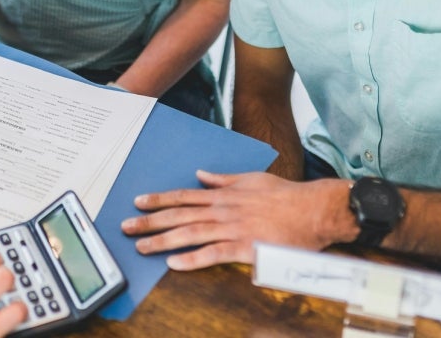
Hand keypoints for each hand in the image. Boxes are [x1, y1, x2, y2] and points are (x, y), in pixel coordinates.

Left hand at [120, 170, 353, 269]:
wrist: (314, 209)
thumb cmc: (286, 196)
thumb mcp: (251, 179)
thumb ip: (224, 180)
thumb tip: (202, 174)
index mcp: (223, 195)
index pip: (183, 196)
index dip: (159, 199)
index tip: (138, 202)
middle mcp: (223, 210)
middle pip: (179, 215)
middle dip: (150, 221)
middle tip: (126, 227)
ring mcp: (233, 228)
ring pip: (190, 234)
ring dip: (163, 241)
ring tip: (142, 247)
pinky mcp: (246, 248)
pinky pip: (214, 254)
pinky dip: (193, 259)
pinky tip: (175, 264)